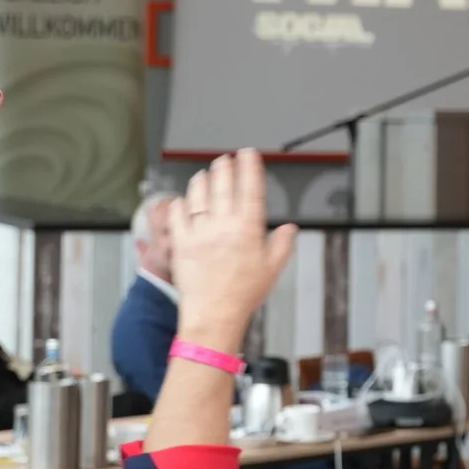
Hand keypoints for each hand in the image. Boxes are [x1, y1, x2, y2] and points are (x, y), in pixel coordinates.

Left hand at [167, 149, 297, 349]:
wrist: (214, 314)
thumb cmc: (242, 294)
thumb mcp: (272, 269)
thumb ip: (283, 244)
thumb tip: (290, 228)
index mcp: (248, 229)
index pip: (250, 189)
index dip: (250, 167)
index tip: (249, 154)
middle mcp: (223, 226)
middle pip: (223, 185)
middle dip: (224, 167)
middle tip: (225, 159)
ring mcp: (200, 232)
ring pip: (198, 195)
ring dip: (202, 180)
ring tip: (204, 174)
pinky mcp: (181, 242)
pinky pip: (177, 215)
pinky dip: (180, 204)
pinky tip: (183, 201)